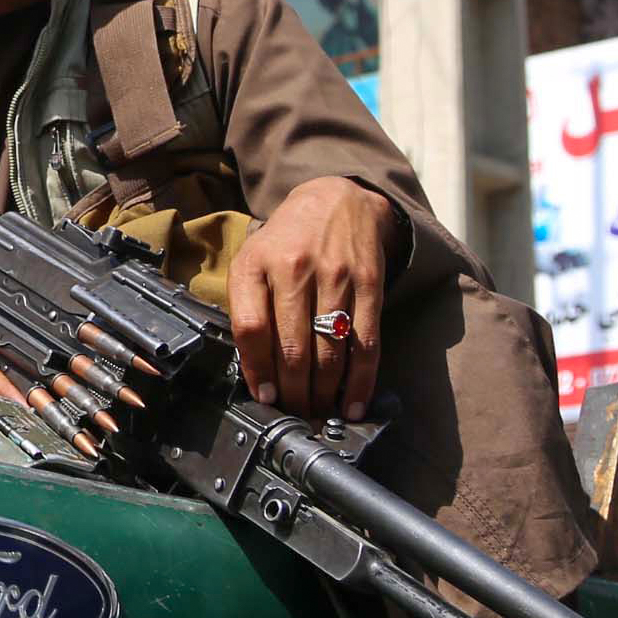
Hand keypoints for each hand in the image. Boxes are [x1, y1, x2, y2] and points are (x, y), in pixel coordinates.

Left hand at [225, 175, 397, 417]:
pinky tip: (353, 404)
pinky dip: (360, 381)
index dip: (258, 370)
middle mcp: (295, 268)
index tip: (264, 398)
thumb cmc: (287, 242)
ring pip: (330, 350)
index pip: (252, 328)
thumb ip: (247, 307)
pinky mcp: (370, 284)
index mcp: (257, 264)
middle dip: (294, 393)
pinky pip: (366, 342)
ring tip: (319, 415)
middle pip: (293, 347)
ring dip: (324, 394)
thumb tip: (255, 371)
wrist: (337, 201)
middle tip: (295, 416)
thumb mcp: (252, 261)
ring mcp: (335, 275)